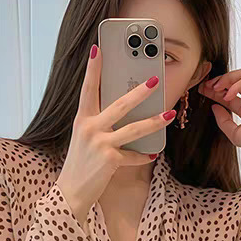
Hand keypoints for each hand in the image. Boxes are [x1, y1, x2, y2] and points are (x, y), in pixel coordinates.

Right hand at [58, 44, 176, 225]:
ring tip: (168, 114)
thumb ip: (99, 123)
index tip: (98, 49)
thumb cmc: (80, 163)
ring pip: (133, 128)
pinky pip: (132, 155)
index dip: (93, 69)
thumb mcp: (84, 138)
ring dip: (154, 121)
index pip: (88, 89)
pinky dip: (142, 156)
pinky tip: (151, 154)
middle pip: (119, 104)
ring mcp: (99, 143)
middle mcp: (89, 128)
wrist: (71, 191)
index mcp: (82, 119)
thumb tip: (124, 112)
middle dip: (139, 92)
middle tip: (155, 80)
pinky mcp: (109, 159)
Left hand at [198, 68, 240, 157]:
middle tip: (206, 86)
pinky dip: (235, 85)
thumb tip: (214, 107)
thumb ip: (223, 120)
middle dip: (218, 83)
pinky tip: (227, 95)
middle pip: (233, 83)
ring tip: (215, 87)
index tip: (203, 91)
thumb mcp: (234, 132)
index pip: (229, 96)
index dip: (215, 93)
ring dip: (226, 79)